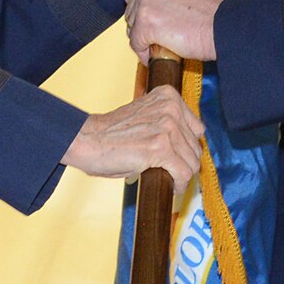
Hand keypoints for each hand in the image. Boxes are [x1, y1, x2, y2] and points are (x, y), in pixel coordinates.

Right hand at [62, 87, 203, 191]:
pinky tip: (172, 186)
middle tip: (174, 173)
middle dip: (186, 163)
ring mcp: (167, 127)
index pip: (196, 128)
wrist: (86, 140)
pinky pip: (183, 173)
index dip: (188, 147)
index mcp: (168, 96)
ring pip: (192, 162)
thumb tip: (186, 146)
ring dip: (183, 175)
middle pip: (196, 146)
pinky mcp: (161, 148)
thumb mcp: (145, 116)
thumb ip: (166, 122)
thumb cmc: (110, 133)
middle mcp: (171, 108)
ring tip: (171, 180)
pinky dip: (179, 184)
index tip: (180, 157)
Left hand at [124, 0, 223, 62]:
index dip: (145, 9)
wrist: (225, 26)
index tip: (157, 19)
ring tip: (164, 42)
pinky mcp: (146, 22)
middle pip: (130, 8)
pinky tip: (159, 53)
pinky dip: (144, 53)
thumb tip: (148, 5)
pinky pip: (135, 43)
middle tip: (160, 34)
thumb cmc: (212, 11)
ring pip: (131, 26)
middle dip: (142, 23)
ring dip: (144, 38)